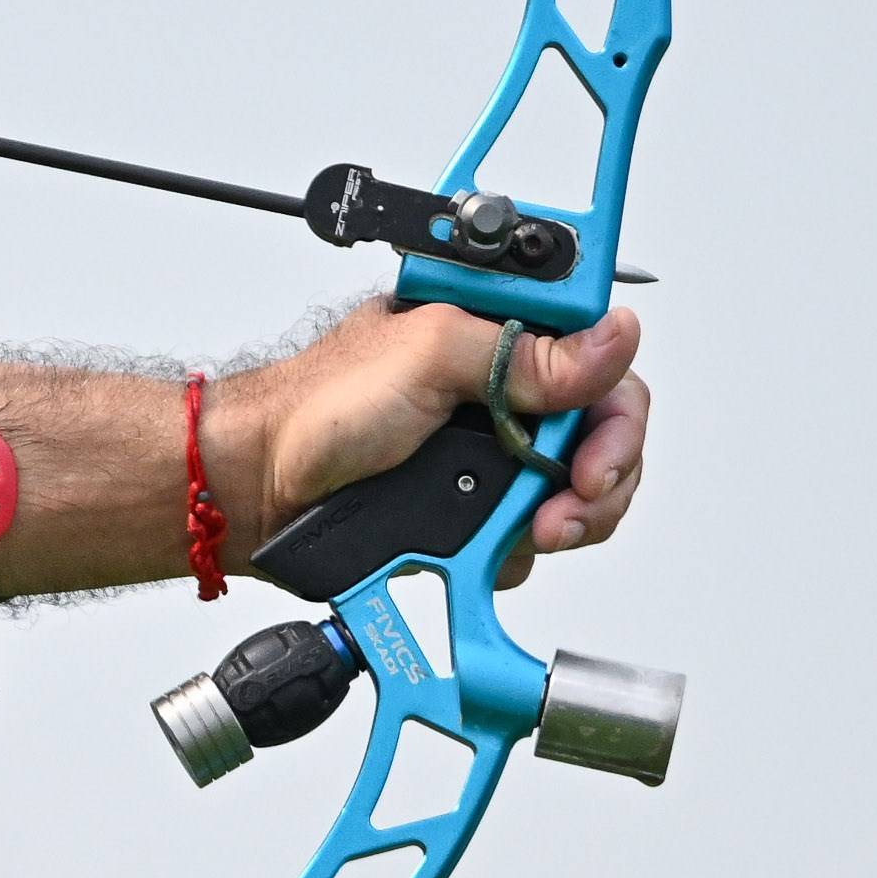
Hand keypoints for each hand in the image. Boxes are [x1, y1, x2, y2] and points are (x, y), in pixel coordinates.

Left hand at [220, 300, 649, 579]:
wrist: (261, 488)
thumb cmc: (318, 409)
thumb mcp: (428, 358)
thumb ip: (523, 351)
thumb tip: (614, 337)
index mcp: (497, 330)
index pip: (600, 355)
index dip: (615, 404)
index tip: (596, 449)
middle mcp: (504, 387)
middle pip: (604, 427)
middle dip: (603, 472)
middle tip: (571, 503)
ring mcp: (494, 450)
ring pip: (579, 486)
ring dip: (573, 517)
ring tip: (534, 533)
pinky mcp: (477, 503)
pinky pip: (534, 528)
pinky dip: (526, 545)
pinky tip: (493, 547)